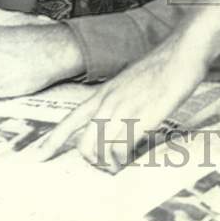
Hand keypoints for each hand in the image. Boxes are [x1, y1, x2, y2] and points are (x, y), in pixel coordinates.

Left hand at [35, 28, 207, 172]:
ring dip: (108, 164)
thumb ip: (118, 101)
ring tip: (118, 166)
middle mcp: (110, 102)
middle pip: (85, 144)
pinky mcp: (144, 117)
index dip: (52, 140)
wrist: (181, 53)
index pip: (70, 120)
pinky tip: (130, 159)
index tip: (38, 157)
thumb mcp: (129, 82)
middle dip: (90, 161)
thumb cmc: (159, 68)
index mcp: (103, 93)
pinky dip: (124, 159)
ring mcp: (126, 110)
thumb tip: (113, 121)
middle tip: (104, 167)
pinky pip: (123, 148)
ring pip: (102, 149)